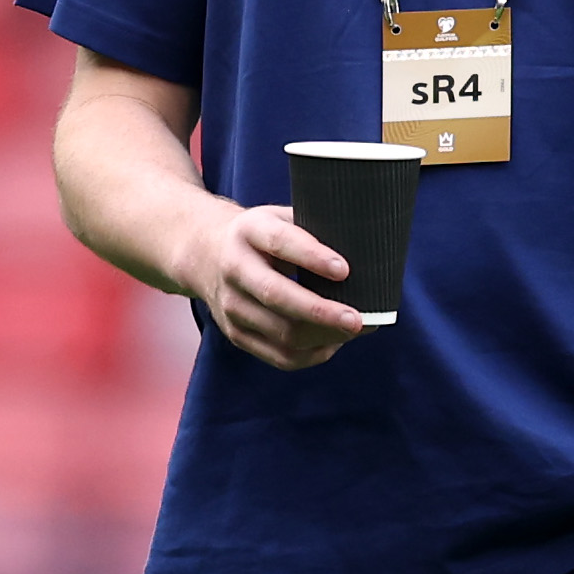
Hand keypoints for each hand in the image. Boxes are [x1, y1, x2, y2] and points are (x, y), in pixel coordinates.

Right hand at [172, 200, 364, 370]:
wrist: (205, 254)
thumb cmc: (261, 235)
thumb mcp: (279, 217)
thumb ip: (313, 230)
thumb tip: (369, 253)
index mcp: (248, 231)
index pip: (280, 243)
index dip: (312, 257)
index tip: (345, 270)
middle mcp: (234, 269)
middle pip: (277, 297)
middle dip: (322, 312)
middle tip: (359, 319)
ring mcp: (231, 306)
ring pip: (281, 333)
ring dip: (324, 337)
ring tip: (356, 330)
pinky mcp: (236, 334)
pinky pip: (279, 356)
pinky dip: (312, 354)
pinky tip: (333, 343)